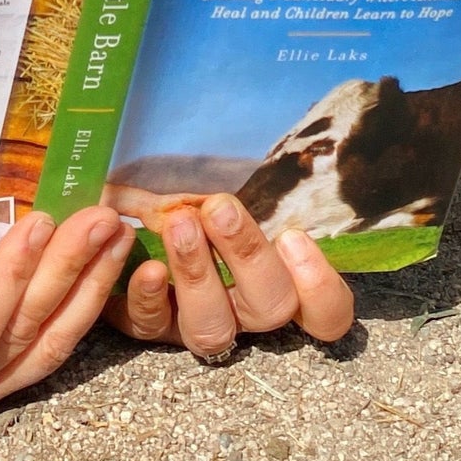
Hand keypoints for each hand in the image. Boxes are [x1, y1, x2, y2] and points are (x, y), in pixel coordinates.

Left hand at [104, 194, 354, 356]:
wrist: (135, 211)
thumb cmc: (199, 186)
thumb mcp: (231, 176)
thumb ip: (250, 174)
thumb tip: (268, 133)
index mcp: (280, 278)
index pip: (326, 312)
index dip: (320, 289)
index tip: (293, 236)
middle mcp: (246, 311)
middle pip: (270, 307)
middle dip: (247, 255)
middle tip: (220, 208)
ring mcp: (200, 323)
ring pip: (213, 327)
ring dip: (197, 273)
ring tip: (179, 224)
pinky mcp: (153, 327)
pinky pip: (153, 328)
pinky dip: (149, 298)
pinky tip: (146, 267)